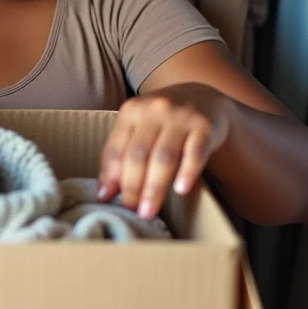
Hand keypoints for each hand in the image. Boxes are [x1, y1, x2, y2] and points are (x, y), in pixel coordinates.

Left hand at [98, 84, 234, 219]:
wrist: (202, 97)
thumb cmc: (163, 120)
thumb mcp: (139, 129)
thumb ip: (121, 155)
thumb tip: (103, 194)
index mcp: (131, 111)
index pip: (117, 148)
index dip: (111, 176)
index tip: (107, 200)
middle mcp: (154, 110)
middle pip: (138, 153)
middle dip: (132, 186)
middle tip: (131, 211)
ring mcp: (180, 116)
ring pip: (163, 156)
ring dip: (154, 187)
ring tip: (148, 211)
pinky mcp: (204, 125)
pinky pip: (195, 152)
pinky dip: (187, 172)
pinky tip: (180, 190)